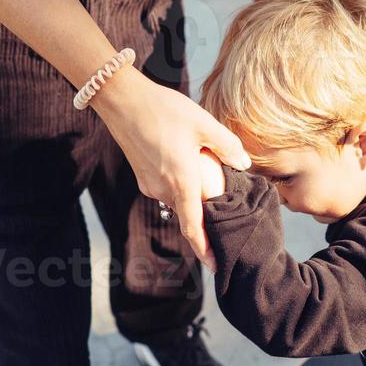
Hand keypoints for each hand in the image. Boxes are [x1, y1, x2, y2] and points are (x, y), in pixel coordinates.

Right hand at [91, 66, 248, 272]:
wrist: (121, 100)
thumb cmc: (163, 109)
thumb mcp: (203, 123)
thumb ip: (227, 146)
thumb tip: (244, 164)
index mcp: (181, 183)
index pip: (194, 228)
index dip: (206, 250)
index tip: (216, 266)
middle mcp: (162, 190)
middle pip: (189, 213)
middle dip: (206, 215)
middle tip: (225, 208)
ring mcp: (149, 184)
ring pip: (177, 199)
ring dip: (192, 194)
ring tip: (207, 176)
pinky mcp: (142, 175)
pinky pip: (165, 187)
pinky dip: (179, 183)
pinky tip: (187, 161)